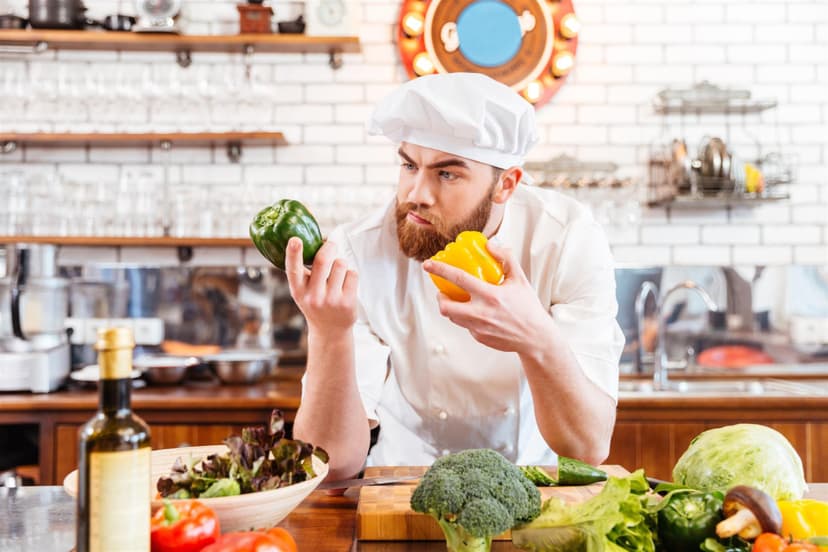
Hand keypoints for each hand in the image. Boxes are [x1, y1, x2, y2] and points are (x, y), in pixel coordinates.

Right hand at [285, 237, 358, 334]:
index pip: (293, 270)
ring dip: (340, 263)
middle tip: (330, 244)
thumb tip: (313, 241)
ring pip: (340, 263)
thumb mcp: (303, 291)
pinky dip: (350, 274)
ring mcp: (331, 300)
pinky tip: (345, 284)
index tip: (295, 239)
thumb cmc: (316, 303)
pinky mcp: (347, 302)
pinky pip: (352, 273)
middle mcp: (313, 296)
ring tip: (337, 274)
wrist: (330, 330)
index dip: (293, 253)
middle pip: (322, 260)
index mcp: (298, 291)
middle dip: (329, 246)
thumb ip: (304, 272)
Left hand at [422, 242, 551, 352]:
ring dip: (450, 307)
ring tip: (457, 299)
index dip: (440, 270)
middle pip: (445, 306)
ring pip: (452, 317)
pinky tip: (475, 312)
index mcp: (490, 295)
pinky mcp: (479, 337)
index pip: (458, 278)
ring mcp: (478, 327)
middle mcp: (481, 313)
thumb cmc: (528, 307)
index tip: (428, 264)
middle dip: (440, 296)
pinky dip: (465, 317)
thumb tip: (490, 244)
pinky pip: (465, 325)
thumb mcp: (520, 279)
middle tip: (443, 290)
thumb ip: (506, 258)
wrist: (535, 338)